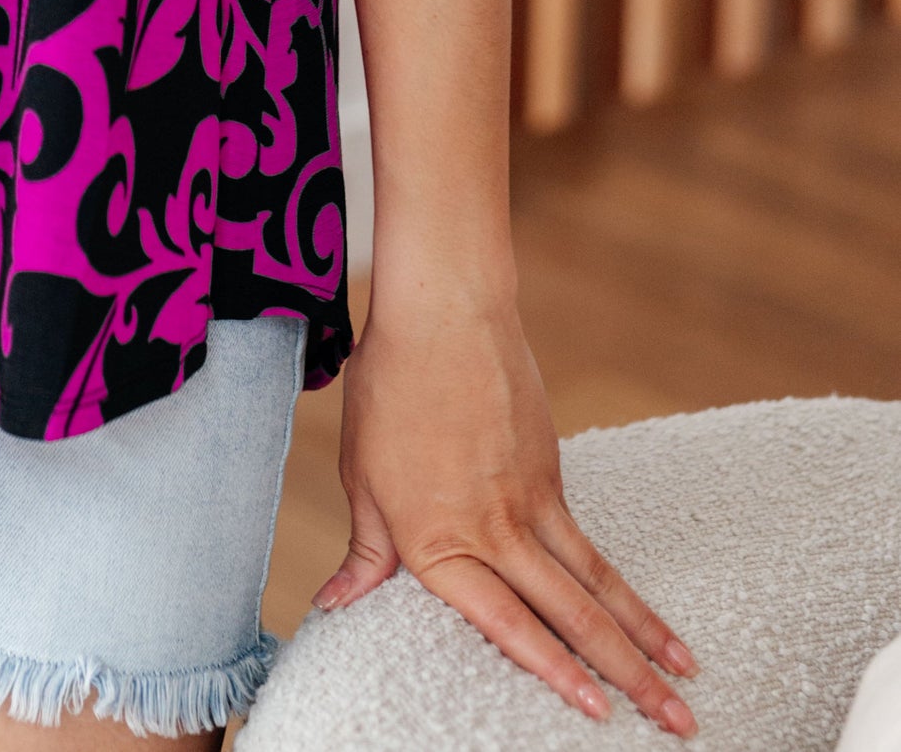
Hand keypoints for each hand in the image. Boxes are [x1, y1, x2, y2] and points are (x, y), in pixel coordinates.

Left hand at [314, 288, 699, 733]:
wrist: (444, 311)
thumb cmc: (390, 389)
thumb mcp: (363, 476)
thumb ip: (366, 554)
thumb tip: (335, 608)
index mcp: (438, 540)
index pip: (505, 623)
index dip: (554, 672)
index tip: (598, 713)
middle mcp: (494, 529)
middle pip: (572, 614)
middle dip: (627, 676)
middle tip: (679, 722)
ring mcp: (531, 501)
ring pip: (597, 583)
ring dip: (645, 636)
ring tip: (688, 680)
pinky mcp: (552, 473)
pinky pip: (590, 544)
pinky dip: (624, 586)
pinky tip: (647, 618)